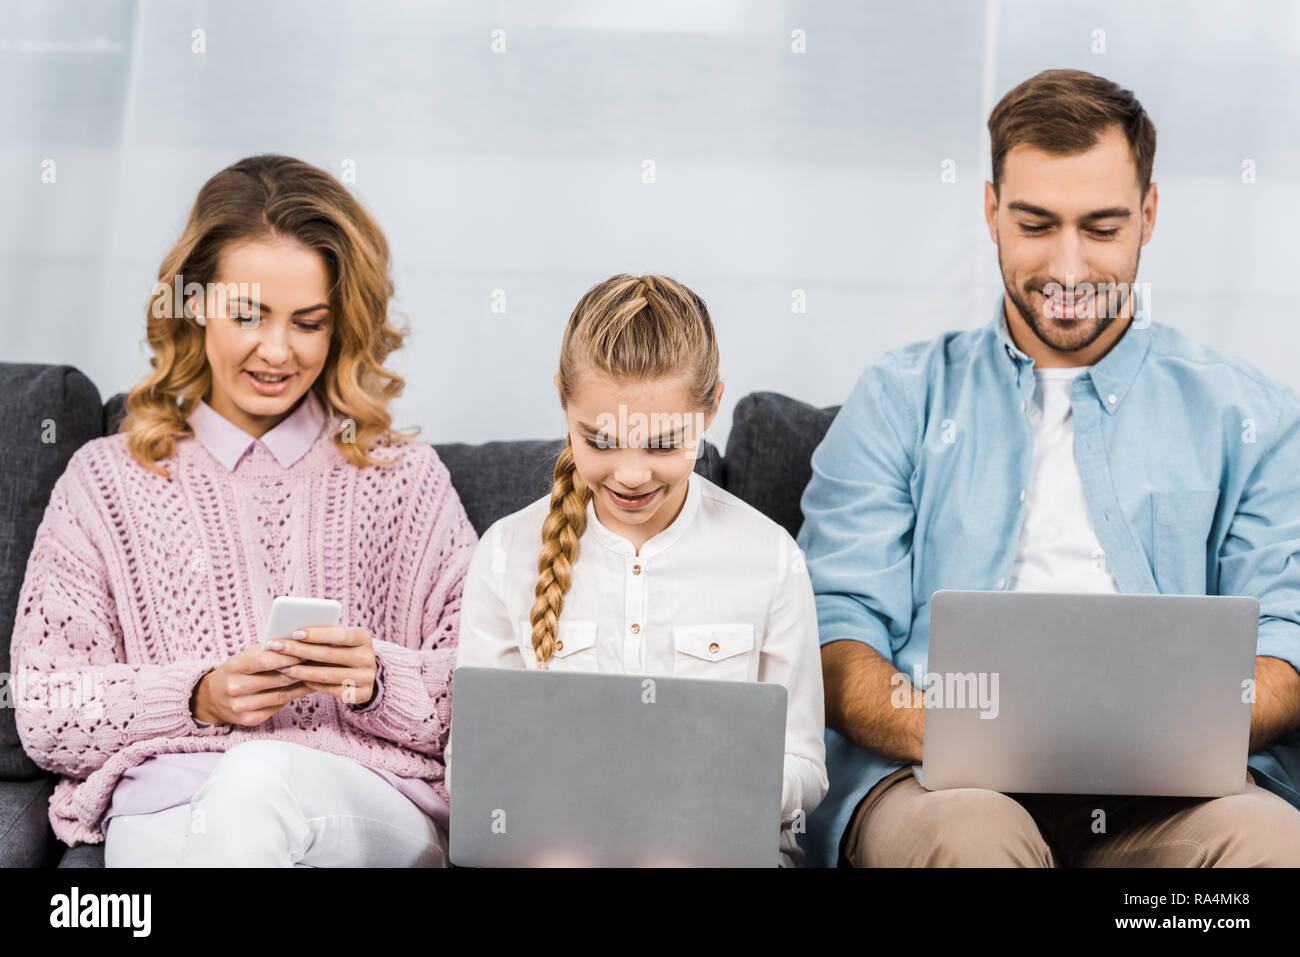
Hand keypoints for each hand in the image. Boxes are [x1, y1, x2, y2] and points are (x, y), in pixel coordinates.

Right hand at [191, 643, 312, 725]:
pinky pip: (278, 707)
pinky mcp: (249, 719)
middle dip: (301, 670)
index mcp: (235, 666)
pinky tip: (307, 688)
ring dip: (303, 685)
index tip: (309, 650)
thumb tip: (300, 645)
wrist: (212, 697)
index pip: (266, 661)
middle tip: (321, 663)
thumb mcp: (246, 656)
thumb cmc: (238, 670)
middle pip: (278, 679)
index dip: (289, 656)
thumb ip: (269, 651)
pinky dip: (294, 697)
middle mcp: (236, 687)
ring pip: (281, 695)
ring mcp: (242, 706)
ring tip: (319, 675)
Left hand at [270, 626, 377, 708]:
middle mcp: (368, 657)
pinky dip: (313, 684)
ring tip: (282, 667)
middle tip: (277, 648)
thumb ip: (322, 636)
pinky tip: (299, 679)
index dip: (316, 634)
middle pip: (329, 654)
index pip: (339, 634)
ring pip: (328, 674)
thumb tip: (291, 635)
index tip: (294, 633)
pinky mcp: (362, 695)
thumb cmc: (343, 651)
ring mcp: (367, 678)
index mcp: (364, 637)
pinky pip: (331, 690)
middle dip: (299, 650)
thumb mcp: (339, 640)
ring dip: (301, 671)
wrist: (364, 673)